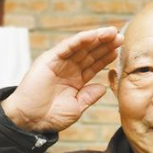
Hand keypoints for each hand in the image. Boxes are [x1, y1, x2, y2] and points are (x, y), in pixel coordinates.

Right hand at [1, 27, 123, 131]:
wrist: (30, 120)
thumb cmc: (51, 116)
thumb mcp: (77, 107)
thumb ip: (89, 96)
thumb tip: (103, 87)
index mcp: (76, 80)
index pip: (94, 65)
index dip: (106, 57)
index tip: (119, 50)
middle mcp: (68, 69)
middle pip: (90, 53)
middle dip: (105, 44)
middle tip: (121, 37)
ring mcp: (59, 62)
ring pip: (81, 47)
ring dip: (96, 38)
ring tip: (111, 32)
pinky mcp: (49, 59)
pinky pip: (67, 46)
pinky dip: (80, 40)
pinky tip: (93, 35)